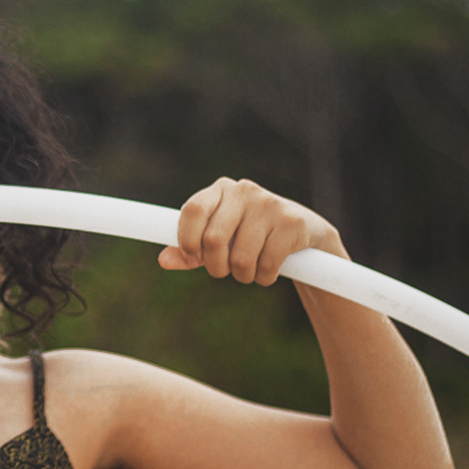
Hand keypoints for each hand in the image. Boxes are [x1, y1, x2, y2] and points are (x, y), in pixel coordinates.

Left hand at [158, 177, 344, 284]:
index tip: (193, 257)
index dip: (187, 240)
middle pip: (214, 239)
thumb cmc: (252, 237)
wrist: (306, 234)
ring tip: (249, 271)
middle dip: (216, 267)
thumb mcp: (219, 241)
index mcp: (221, 190)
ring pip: (241, 258)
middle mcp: (244, 191)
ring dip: (242, 276)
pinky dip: (263, 278)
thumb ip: (190, 251)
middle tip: (223, 271)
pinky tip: (268, 271)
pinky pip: (266, 265)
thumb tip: (163, 260)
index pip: (192, 210)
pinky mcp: (292, 222)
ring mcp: (269, 204)